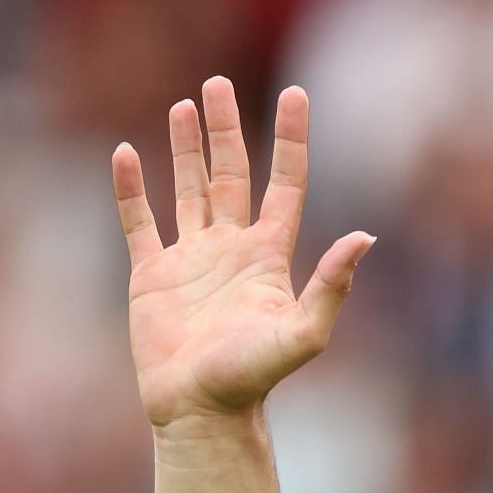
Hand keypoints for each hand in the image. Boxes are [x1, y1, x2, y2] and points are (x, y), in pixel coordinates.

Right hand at [112, 77, 373, 425]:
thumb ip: (332, 286)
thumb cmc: (254, 376)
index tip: (295, 93)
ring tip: (184, 105)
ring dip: (185, 148)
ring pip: (189, 189)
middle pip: (232, 174)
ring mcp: (191, 260)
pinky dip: (131, 189)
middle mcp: (232, 250)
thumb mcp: (303, 332)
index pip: (285, 183)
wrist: (202, 409)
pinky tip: (126, 153)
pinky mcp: (151, 277)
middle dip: (225, 129)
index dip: (291, 139)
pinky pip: (139, 222)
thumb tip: (365, 238)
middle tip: (217, 83)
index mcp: (269, 256)